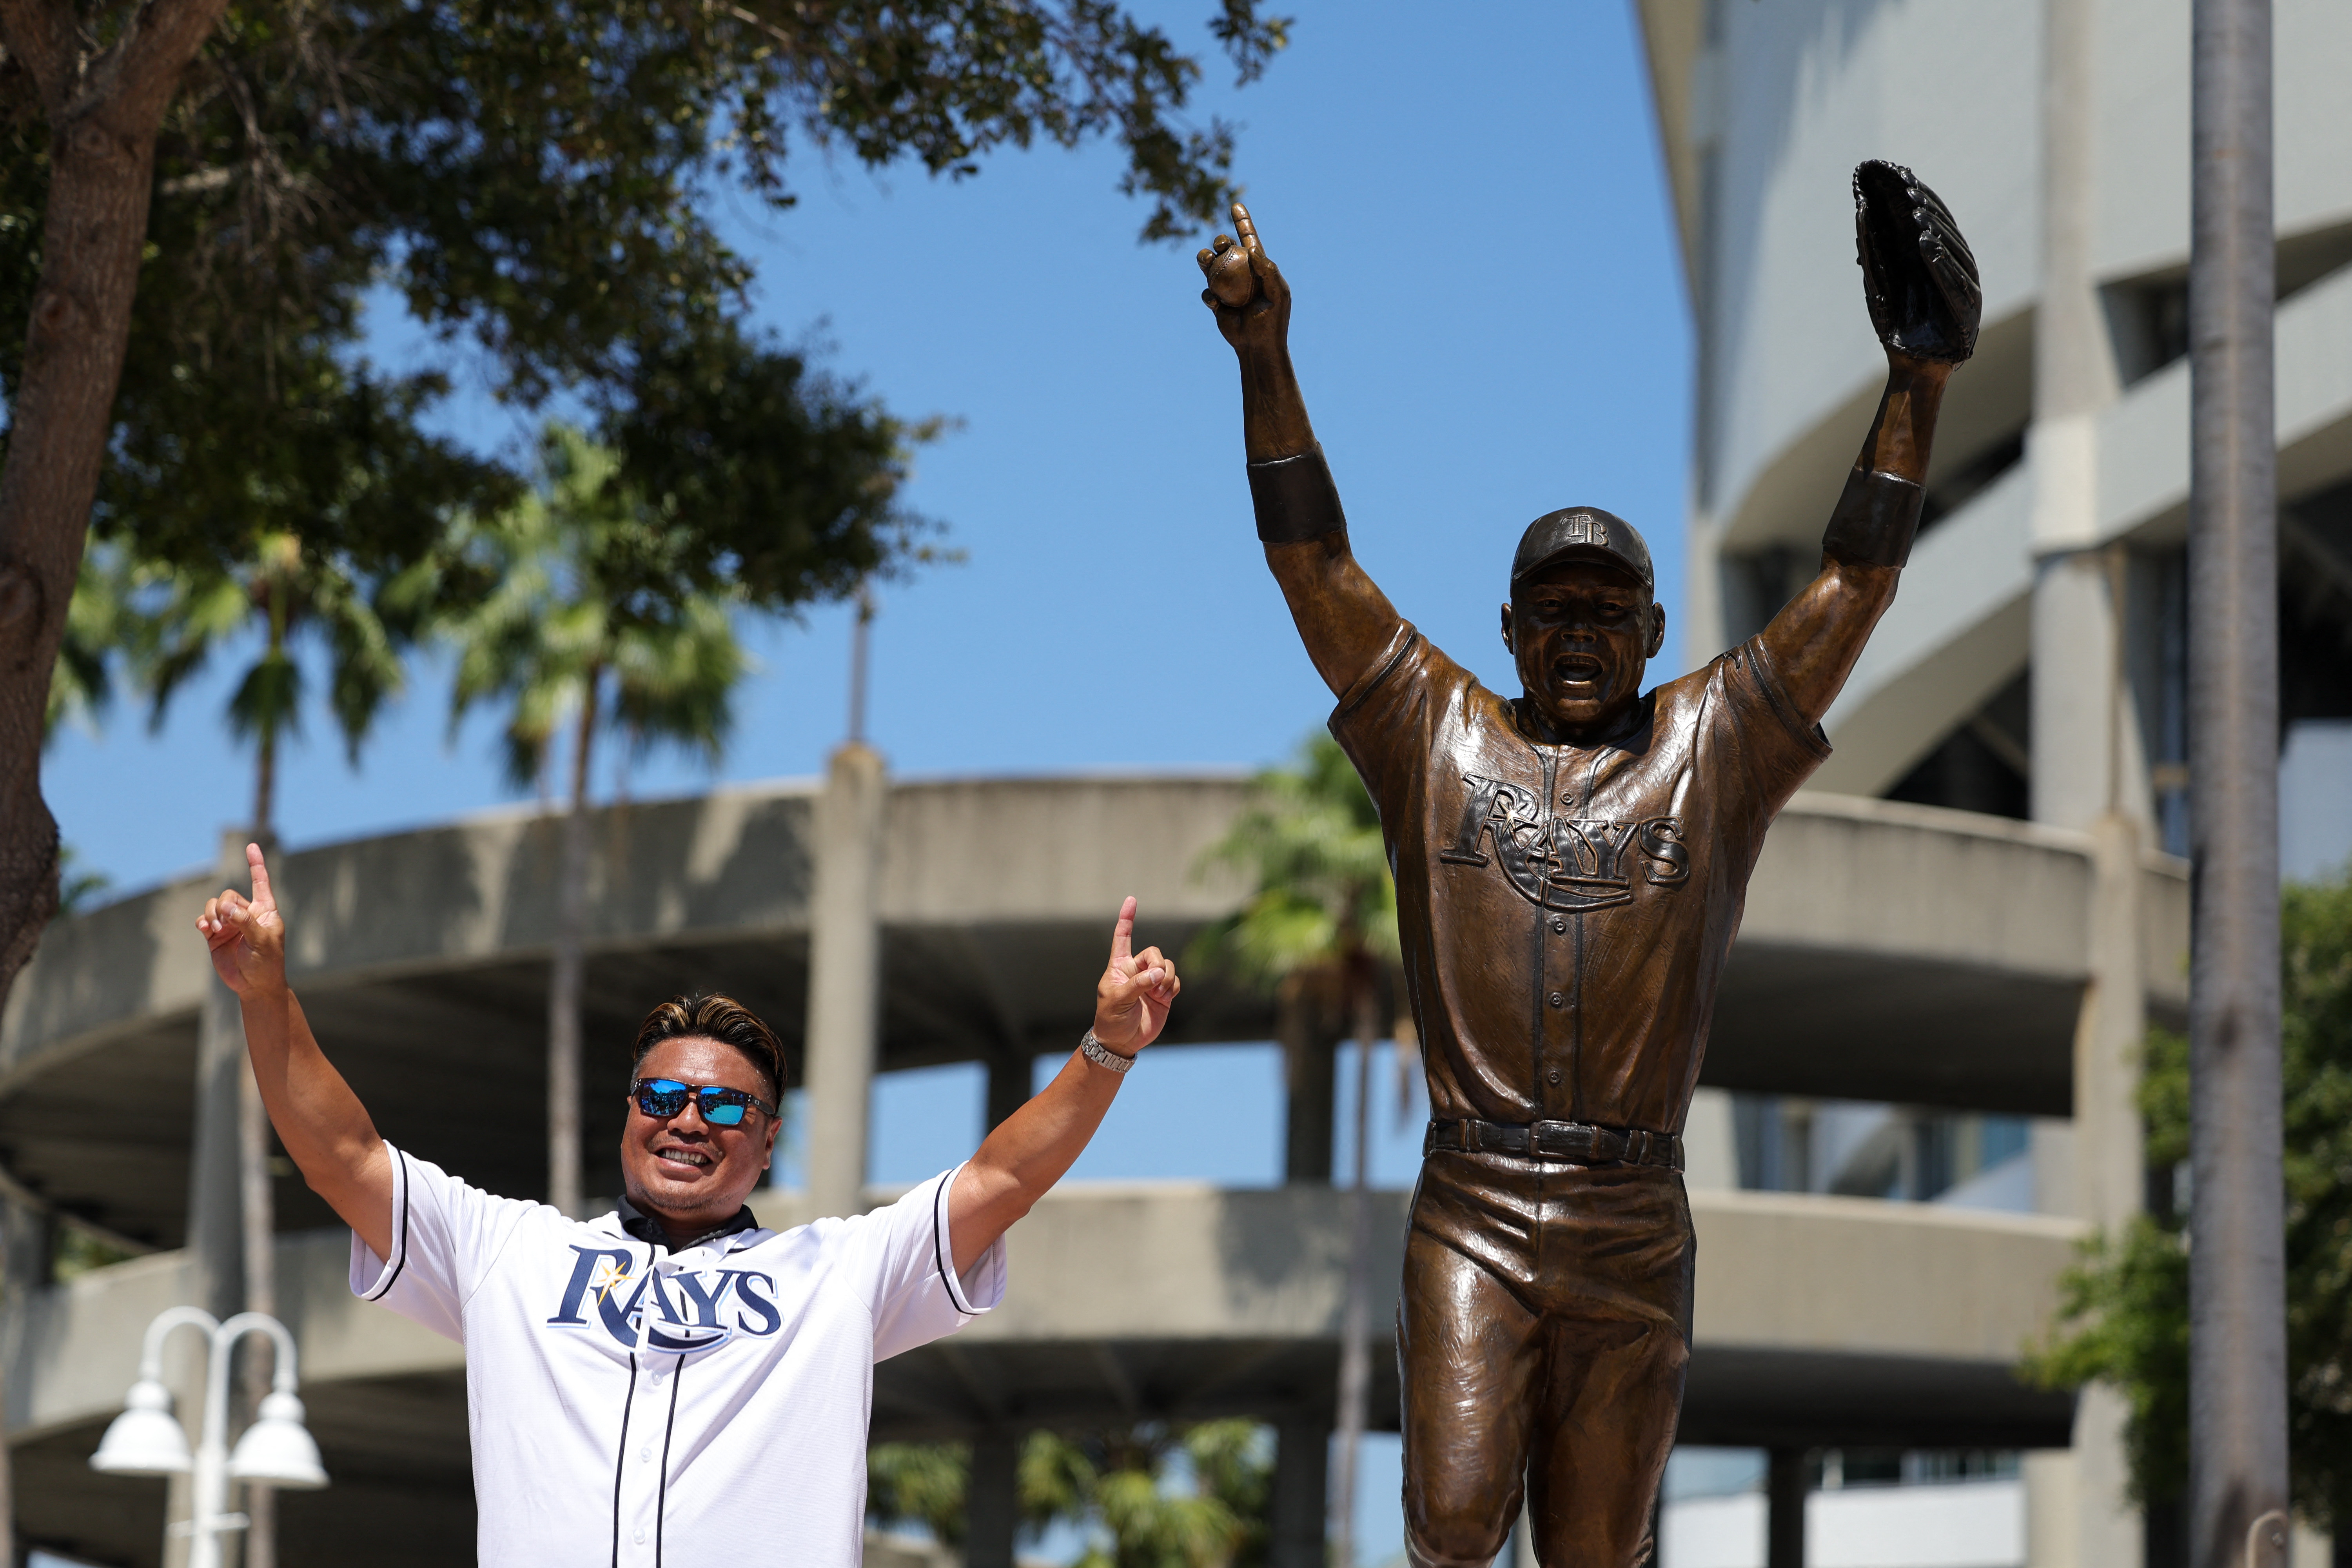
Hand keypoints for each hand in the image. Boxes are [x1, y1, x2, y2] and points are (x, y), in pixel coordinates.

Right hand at [196, 842, 287, 999]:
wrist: (254, 985)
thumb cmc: (267, 963)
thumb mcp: (262, 942)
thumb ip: (246, 922)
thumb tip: (227, 907)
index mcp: (264, 911)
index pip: (260, 882)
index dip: (256, 864)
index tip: (252, 845)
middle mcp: (246, 914)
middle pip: (228, 895)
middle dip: (223, 905)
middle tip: (225, 923)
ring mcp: (230, 924)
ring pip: (214, 906)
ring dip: (211, 914)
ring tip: (215, 929)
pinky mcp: (215, 935)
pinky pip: (204, 920)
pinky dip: (202, 921)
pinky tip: (205, 929)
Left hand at [1091, 896, 1179, 1056]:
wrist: (1122, 1042)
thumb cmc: (1111, 1020)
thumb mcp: (1117, 1001)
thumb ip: (1137, 985)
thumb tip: (1159, 973)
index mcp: (1119, 967)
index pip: (1122, 937)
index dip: (1127, 918)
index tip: (1131, 899)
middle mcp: (1136, 971)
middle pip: (1154, 952)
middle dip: (1158, 964)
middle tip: (1155, 983)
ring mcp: (1151, 982)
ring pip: (1168, 966)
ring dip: (1167, 978)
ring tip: (1158, 995)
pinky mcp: (1164, 994)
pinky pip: (1175, 981)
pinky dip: (1173, 987)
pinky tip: (1164, 998)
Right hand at [1197, 201, 1290, 357]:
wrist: (1258, 346)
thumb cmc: (1273, 321)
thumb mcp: (1278, 294)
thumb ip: (1269, 271)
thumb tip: (1253, 250)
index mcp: (1258, 268)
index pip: (1249, 240)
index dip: (1242, 223)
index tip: (1236, 205)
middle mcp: (1241, 274)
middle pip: (1226, 249)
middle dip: (1220, 241)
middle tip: (1221, 244)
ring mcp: (1227, 287)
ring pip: (1210, 266)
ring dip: (1205, 260)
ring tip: (1206, 261)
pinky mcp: (1217, 303)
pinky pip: (1207, 293)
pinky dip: (1209, 295)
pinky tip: (1216, 302)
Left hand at [1853, 160, 1979, 366]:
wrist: (1913, 365)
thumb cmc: (1896, 324)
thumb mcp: (1878, 282)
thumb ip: (1872, 250)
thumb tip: (1861, 208)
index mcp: (1935, 259)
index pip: (1930, 221)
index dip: (1918, 197)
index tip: (1902, 175)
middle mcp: (1954, 269)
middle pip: (1942, 231)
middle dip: (1925, 209)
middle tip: (1908, 189)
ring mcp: (1964, 289)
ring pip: (1952, 254)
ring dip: (1935, 231)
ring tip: (1916, 215)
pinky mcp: (1967, 314)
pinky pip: (1955, 285)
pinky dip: (1942, 265)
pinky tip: (1928, 246)